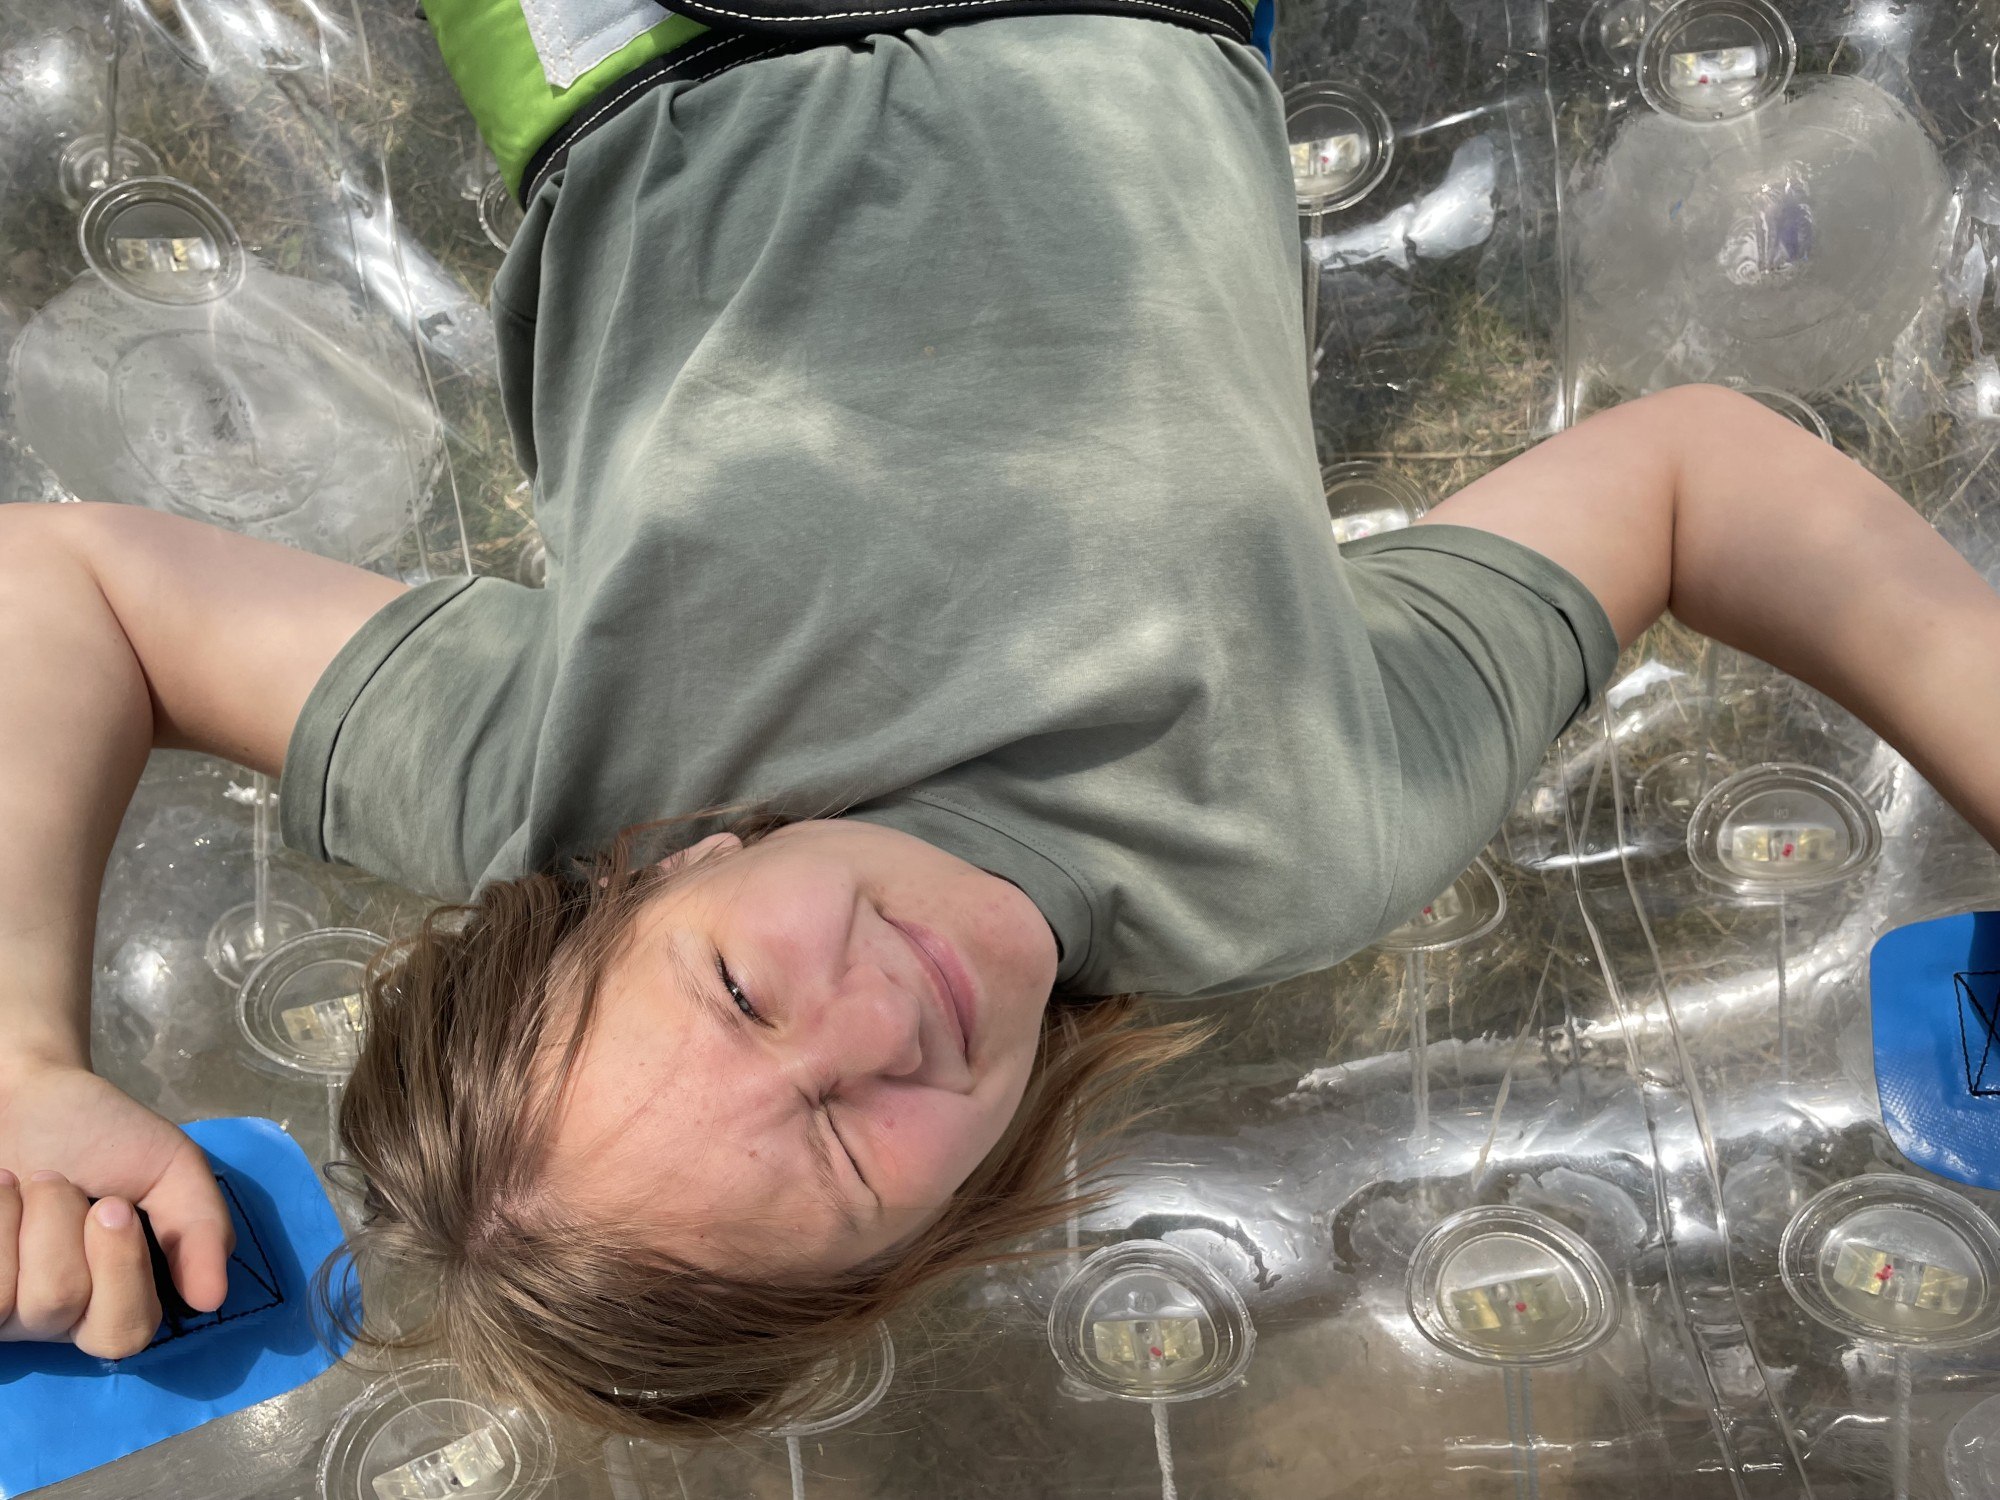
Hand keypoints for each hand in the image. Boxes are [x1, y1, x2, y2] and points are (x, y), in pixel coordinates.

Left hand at [0, 1058, 233, 1357]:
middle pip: (60, 1307)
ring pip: (16, 1296)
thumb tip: (212, 1299)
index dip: (120, 1270)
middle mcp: (57, 1317)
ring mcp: (5, 1312)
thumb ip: (199, 1228)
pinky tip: (0, 1193)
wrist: (28, 1095)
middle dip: (61, 1229)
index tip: (114, 1205)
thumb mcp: (171, 1168)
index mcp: (117, 1294)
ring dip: (28, 1219)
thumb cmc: (101, 1132)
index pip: (125, 1334)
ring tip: (27, 1183)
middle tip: (59, 1184)